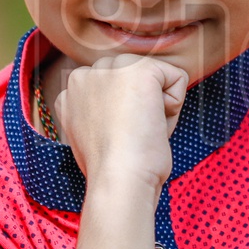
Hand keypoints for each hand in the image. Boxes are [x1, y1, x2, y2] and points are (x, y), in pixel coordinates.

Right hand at [55, 54, 187, 189]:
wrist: (118, 179)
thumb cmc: (112, 169)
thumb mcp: (96, 134)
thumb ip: (102, 112)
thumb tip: (126, 108)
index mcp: (71, 92)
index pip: (116, 89)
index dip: (126, 116)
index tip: (117, 138)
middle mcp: (83, 75)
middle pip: (135, 79)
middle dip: (142, 105)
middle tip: (130, 135)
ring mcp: (108, 68)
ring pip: (157, 77)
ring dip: (159, 105)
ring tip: (141, 129)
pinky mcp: (137, 69)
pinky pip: (177, 78)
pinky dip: (176, 105)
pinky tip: (154, 123)